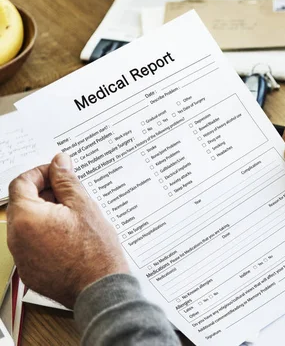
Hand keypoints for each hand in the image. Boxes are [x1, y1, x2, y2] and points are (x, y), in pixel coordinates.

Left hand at [7, 153, 128, 307]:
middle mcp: (16, 238)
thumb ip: (66, 181)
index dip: (41, 173)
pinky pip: (33, 245)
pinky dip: (47, 235)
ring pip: (28, 225)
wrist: (100, 288)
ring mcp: (21, 257)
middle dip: (45, 194)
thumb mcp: (84, 206)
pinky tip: (71, 237)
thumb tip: (59, 163)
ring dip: (47, 214)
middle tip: (71, 194)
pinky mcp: (30, 270)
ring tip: (75, 217)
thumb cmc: (95, 250)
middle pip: (23, 204)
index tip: (58, 173)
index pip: (21, 183)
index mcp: (26, 217)